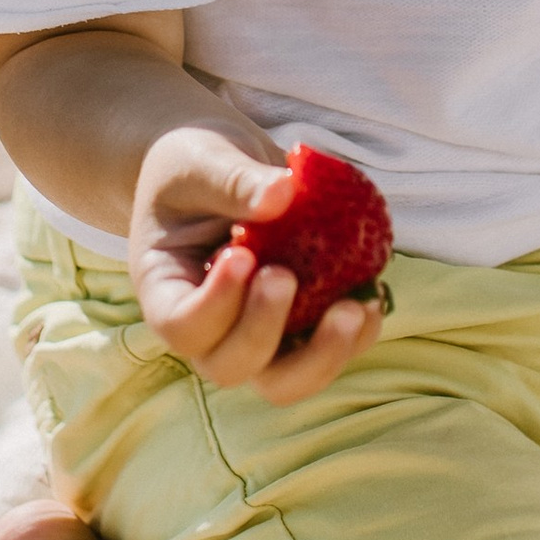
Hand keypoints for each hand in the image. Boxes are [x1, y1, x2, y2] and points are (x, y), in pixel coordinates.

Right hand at [128, 125, 384, 402]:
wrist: (222, 170)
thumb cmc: (196, 163)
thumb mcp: (202, 158)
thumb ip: (234, 178)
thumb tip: (285, 194)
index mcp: (166, 290)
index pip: (180, 325)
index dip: (213, 305)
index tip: (241, 254)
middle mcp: (207, 329)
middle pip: (231, 366)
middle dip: (264, 332)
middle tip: (287, 276)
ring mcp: (255, 336)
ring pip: (284, 381)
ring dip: (322, 355)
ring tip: (355, 308)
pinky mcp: (298, 329)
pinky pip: (326, 353)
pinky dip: (355, 335)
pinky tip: (373, 295)